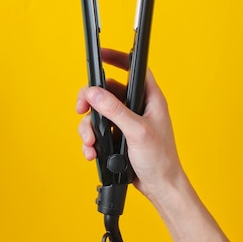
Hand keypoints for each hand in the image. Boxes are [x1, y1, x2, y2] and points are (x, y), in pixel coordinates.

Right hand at [76, 48, 184, 202]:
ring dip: (89, 127)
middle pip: (107, 91)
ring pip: (98, 113)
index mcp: (149, 99)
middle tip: (82, 108)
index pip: (133, 69)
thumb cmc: (161, 160)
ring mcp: (127, 122)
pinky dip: (91, 140)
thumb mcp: (136, 131)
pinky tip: (92, 151)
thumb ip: (115, 110)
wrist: (161, 187)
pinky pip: (98, 131)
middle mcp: (137, 107)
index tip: (101, 54)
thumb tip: (94, 93)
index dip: (117, 58)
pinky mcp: (118, 137)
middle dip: (91, 101)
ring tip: (90, 142)